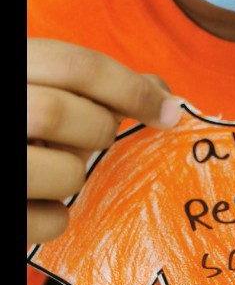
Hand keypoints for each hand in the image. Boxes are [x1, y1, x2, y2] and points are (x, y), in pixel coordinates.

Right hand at [27, 39, 181, 243]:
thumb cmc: (16, 121)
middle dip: (96, 130)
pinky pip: (50, 220)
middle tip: (92, 137)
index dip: (132, 88)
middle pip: (64, 115)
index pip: (76, 65)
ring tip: (51, 167)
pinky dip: (57, 215)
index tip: (167, 112)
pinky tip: (36, 201)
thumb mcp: (33, 84)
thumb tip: (163, 92)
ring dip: (75, 173)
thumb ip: (89, 83)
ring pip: (65, 172)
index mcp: (8, 65)